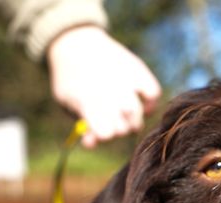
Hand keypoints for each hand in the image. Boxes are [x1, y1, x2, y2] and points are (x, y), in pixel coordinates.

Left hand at [46, 25, 161, 147]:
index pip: (107, 133)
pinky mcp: (139, 71)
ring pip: (138, 115)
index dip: (104, 135)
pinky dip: (149, 102)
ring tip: (122, 113)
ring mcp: (126, 82)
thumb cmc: (71, 80)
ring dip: (132, 120)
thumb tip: (92, 144)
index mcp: (88, 102)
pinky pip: (153, 93)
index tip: (99, 130)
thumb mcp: (67, 102)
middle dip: (118, 128)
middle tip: (111, 119)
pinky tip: (140, 103)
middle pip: (125, 128)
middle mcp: (110, 93)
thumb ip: (83, 125)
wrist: (75, 42)